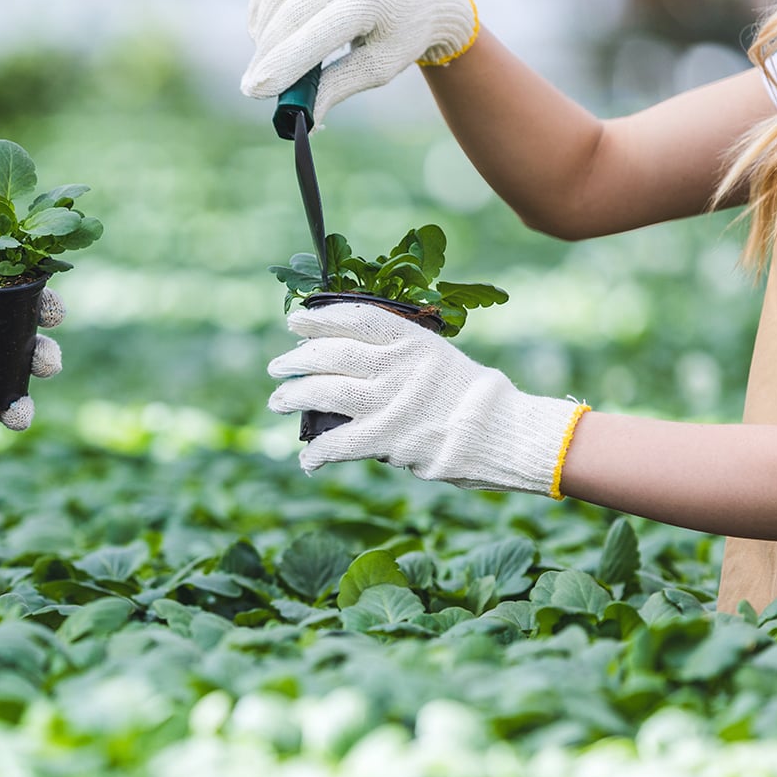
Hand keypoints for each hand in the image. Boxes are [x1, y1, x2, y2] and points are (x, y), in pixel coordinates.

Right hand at [241, 0, 477, 125]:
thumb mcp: (377, 67)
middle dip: (266, 57)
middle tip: (254, 87)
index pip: (313, 36)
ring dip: (264, 34)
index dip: (280, 66)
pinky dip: (264, 6)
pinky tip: (272, 27)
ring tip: (273, 59)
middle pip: (287, 17)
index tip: (254, 91)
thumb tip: (303, 118)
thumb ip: (336, 87)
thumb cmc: (400, 34)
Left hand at [267, 303, 585, 496]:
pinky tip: (306, 458)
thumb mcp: (438, 356)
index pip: (354, 318)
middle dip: (297, 359)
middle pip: (331, 355)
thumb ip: (401, 353)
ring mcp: (388, 401)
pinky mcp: (387, 438)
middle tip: (278, 365)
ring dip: (295, 396)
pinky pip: (339, 443)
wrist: (498, 431)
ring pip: (325, 392)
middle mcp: (395, 365)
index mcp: (410, 339)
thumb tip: (356, 355)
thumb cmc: (471, 396)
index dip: (319, 318)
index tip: (295, 321)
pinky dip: (317, 451)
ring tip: (277, 400)